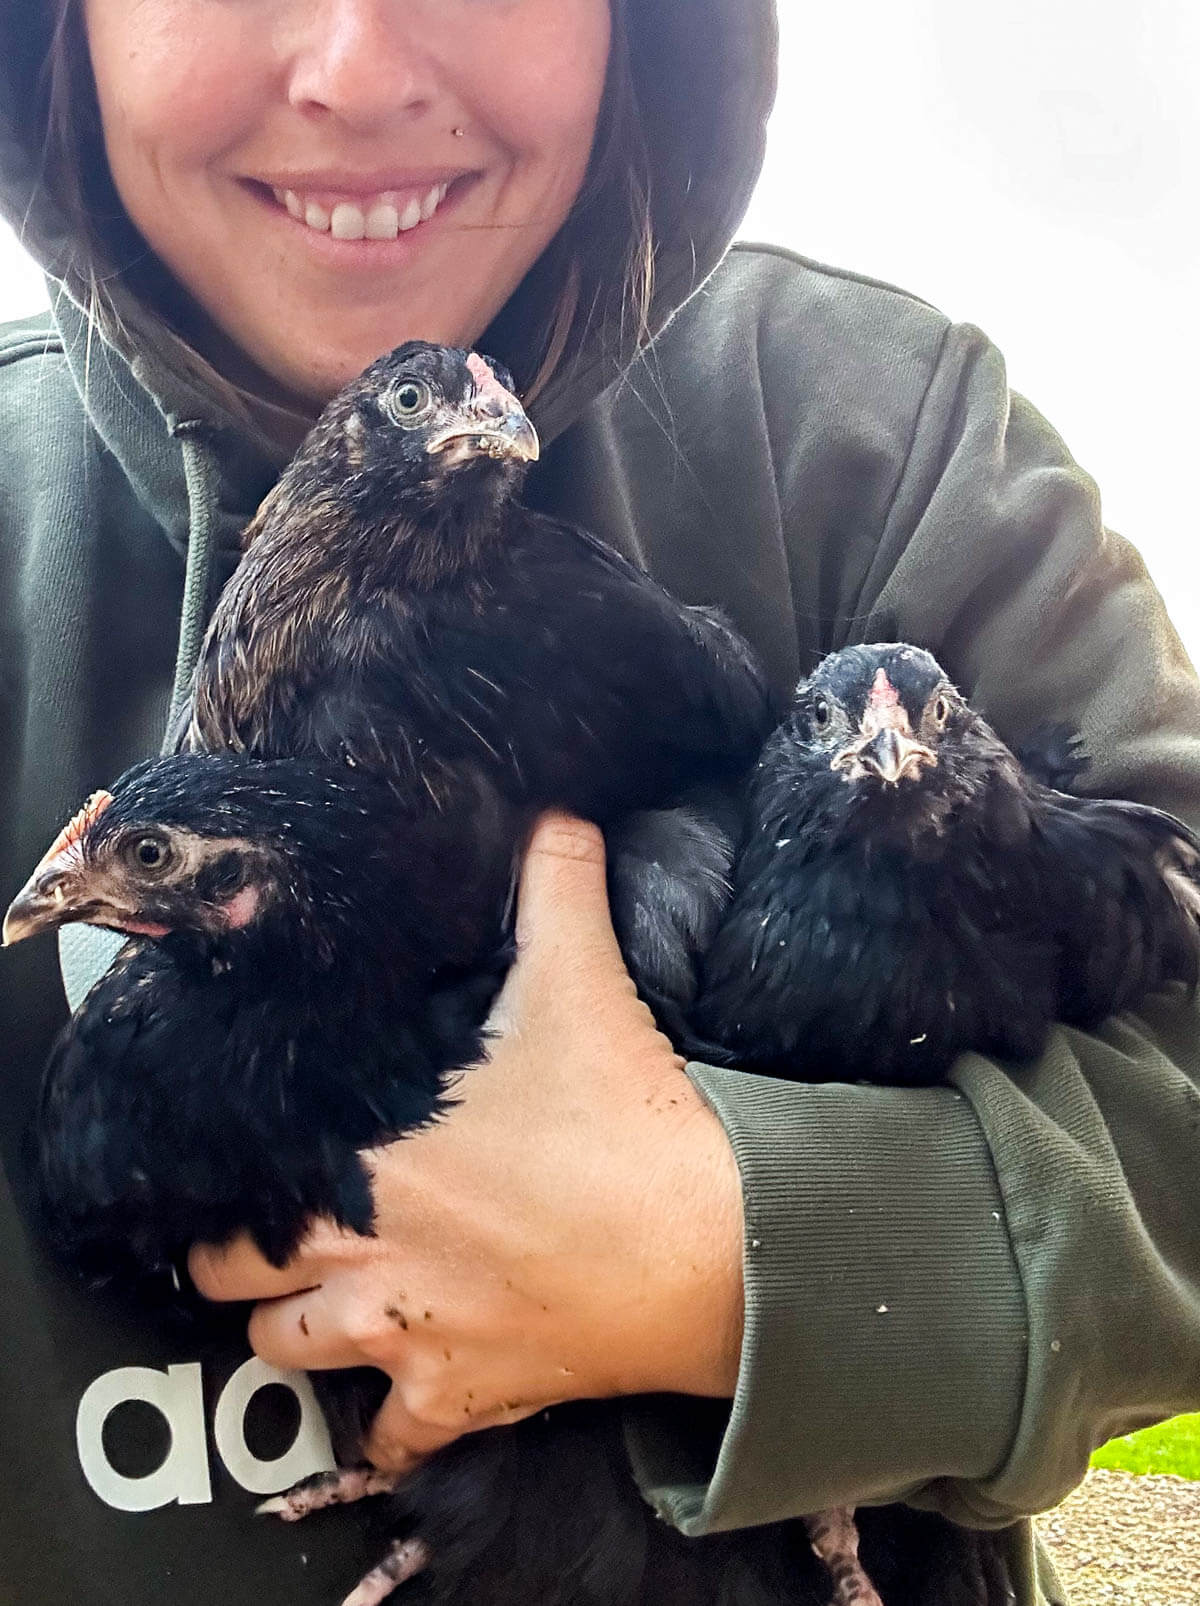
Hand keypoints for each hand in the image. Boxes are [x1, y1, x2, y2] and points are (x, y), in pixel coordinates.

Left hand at [189, 812, 744, 1472]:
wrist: (707, 1243)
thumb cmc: (626, 1112)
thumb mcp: (582, 979)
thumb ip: (554, 887)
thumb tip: (554, 812)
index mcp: (364, 1152)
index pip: (234, 1173)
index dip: (223, 1174)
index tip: (237, 1165)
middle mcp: (362, 1251)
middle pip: (235, 1279)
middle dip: (240, 1262)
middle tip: (267, 1240)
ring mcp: (406, 1334)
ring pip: (289, 1358)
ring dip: (301, 1338)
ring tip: (325, 1312)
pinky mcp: (464, 1398)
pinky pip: (392, 1448)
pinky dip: (390, 1434)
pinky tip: (404, 1411)